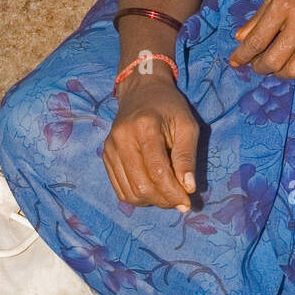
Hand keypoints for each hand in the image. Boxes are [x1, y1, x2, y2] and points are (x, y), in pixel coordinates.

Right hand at [103, 70, 198, 208]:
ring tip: (167, 194)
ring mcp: (110, 148)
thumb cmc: (170, 108)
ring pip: (129, 192)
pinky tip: (152, 190)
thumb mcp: (187, 126)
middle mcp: (122, 138)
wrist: (142, 91)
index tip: (187, 203)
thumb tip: (188, 189)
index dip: (173, 192)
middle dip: (163, 199)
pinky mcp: (106, 155)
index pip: (157, 172)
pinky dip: (137, 196)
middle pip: (141, 185)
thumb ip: (187, 157)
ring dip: (151, 201)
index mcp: (145, 127)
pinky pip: (120, 189)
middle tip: (179, 200)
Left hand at [229, 0, 294, 78]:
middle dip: (260, 68)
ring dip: (280, 73)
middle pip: (275, 61)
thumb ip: (259, 16)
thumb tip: (240, 38)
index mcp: (283, 6)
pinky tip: (294, 59)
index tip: (235, 61)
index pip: (257, 41)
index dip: (242, 55)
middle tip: (255, 64)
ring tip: (275, 64)